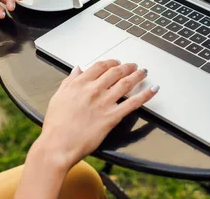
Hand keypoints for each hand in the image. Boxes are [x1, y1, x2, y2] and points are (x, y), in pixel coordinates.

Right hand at [36, 60, 158, 169]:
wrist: (58, 146)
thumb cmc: (56, 125)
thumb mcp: (58, 97)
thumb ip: (69, 81)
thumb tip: (77, 69)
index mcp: (80, 83)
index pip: (100, 66)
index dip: (111, 63)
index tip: (116, 63)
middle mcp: (94, 90)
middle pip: (116, 72)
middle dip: (127, 67)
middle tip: (133, 66)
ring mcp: (104, 102)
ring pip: (126, 83)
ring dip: (137, 75)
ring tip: (143, 72)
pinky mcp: (112, 117)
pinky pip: (133, 103)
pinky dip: (146, 95)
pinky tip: (153, 89)